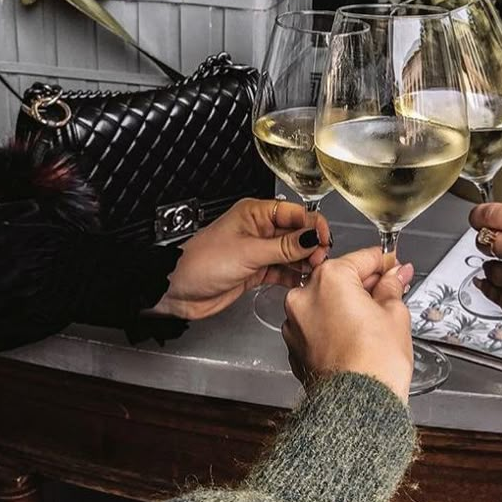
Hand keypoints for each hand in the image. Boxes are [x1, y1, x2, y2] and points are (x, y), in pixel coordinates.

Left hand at [152, 198, 330, 320]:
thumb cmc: (201, 262)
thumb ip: (283, 247)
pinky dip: (293, 275)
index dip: (313, 225)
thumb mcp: (248, 252)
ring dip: (305, 261)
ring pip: (292, 253)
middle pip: (297, 233)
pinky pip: (282, 269)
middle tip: (320, 260)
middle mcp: (259, 229)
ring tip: (314, 271)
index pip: (295, 213)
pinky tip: (302, 280)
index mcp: (256, 213)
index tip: (324, 240)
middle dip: (311, 245)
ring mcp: (258, 250)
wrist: (177, 289)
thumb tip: (311, 237)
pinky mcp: (256, 270)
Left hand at [282, 248, 414, 402]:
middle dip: (366, 283)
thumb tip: (395, 274)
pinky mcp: (294, 346)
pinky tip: (356, 336)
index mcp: (329, 278)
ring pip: (326, 302)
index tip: (395, 265)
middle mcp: (304, 296)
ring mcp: (295, 322)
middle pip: (341, 278)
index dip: (384, 261)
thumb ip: (392, 286)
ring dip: (347, 304)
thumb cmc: (374, 364)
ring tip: (375, 319)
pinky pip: (317, 325)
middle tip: (391, 290)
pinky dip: (334, 325)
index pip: (362, 257)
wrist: (356, 408)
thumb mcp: (395, 314)